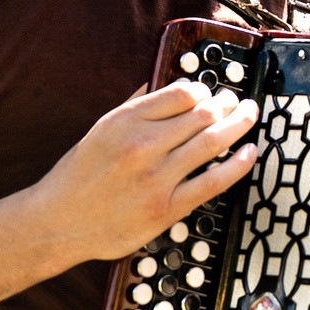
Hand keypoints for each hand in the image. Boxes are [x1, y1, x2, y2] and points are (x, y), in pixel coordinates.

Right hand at [25, 79, 260, 266]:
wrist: (59, 222)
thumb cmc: (78, 175)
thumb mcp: (101, 129)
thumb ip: (135, 107)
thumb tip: (166, 86)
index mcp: (124, 121)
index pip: (180, 93)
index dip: (202, 89)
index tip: (208, 91)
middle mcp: (142, 146)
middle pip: (201, 114)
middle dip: (226, 103)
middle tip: (237, 100)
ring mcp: (156, 179)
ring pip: (212, 142)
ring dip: (238, 124)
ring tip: (249, 114)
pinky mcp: (166, 208)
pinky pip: (213, 182)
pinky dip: (238, 165)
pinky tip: (250, 151)